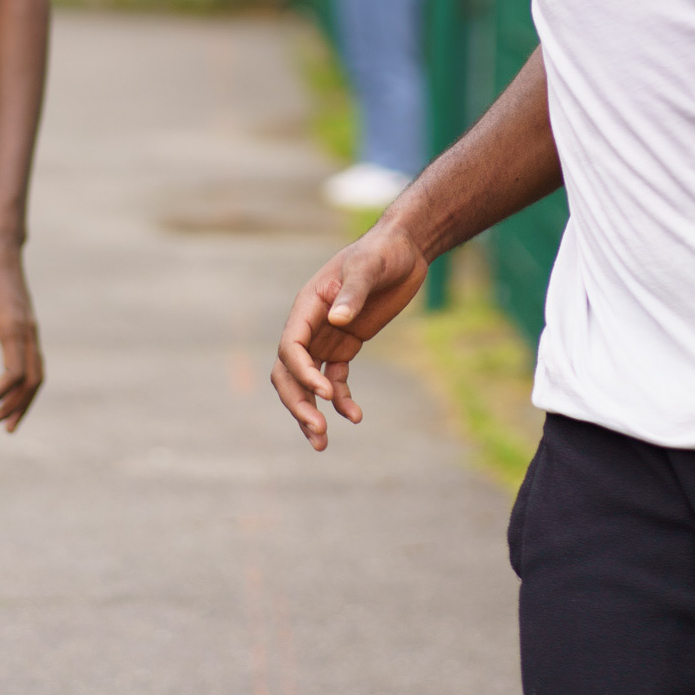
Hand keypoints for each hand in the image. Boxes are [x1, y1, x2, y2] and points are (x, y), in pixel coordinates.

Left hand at [0, 233, 44, 430]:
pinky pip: (32, 363)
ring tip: (6, 422)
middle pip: (32, 382)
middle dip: (13, 408)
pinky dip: (24, 384)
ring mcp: (31, 330)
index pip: (14, 375)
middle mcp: (28, 333)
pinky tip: (10, 394)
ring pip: (37, 374)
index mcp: (14, 330)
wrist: (1, 249)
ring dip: (22, 400)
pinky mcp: (27, 327)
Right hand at [272, 220, 427, 448]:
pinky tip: (355, 416)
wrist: (405, 250)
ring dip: (311, 411)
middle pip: (289, 372)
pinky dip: (340, 400)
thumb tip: (338, 320)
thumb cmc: (384, 252)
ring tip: (322, 443)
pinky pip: (335, 379)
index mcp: (308, 306)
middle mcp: (311, 325)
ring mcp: (327, 338)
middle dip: (298, 403)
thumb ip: (354, 291)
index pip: (290, 347)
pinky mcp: (345, 346)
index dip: (302, 373)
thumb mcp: (369, 266)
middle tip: (319, 431)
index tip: (325, 392)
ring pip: (307, 382)